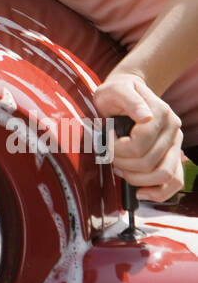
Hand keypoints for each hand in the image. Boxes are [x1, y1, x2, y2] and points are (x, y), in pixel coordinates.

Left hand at [94, 68, 183, 201]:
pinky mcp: (174, 157)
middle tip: (109, 155)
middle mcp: (173, 129)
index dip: (117, 148)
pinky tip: (140, 193)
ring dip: (136, 178)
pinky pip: (175, 181)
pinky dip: (159, 192)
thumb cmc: (117, 93)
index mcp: (161, 112)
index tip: (106, 139)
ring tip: (120, 169)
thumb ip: (129, 100)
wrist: (128, 92)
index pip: (139, 143)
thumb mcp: (115, 90)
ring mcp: (176, 144)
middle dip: (122, 163)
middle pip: (148, 162)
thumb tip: (144, 117)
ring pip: (164, 174)